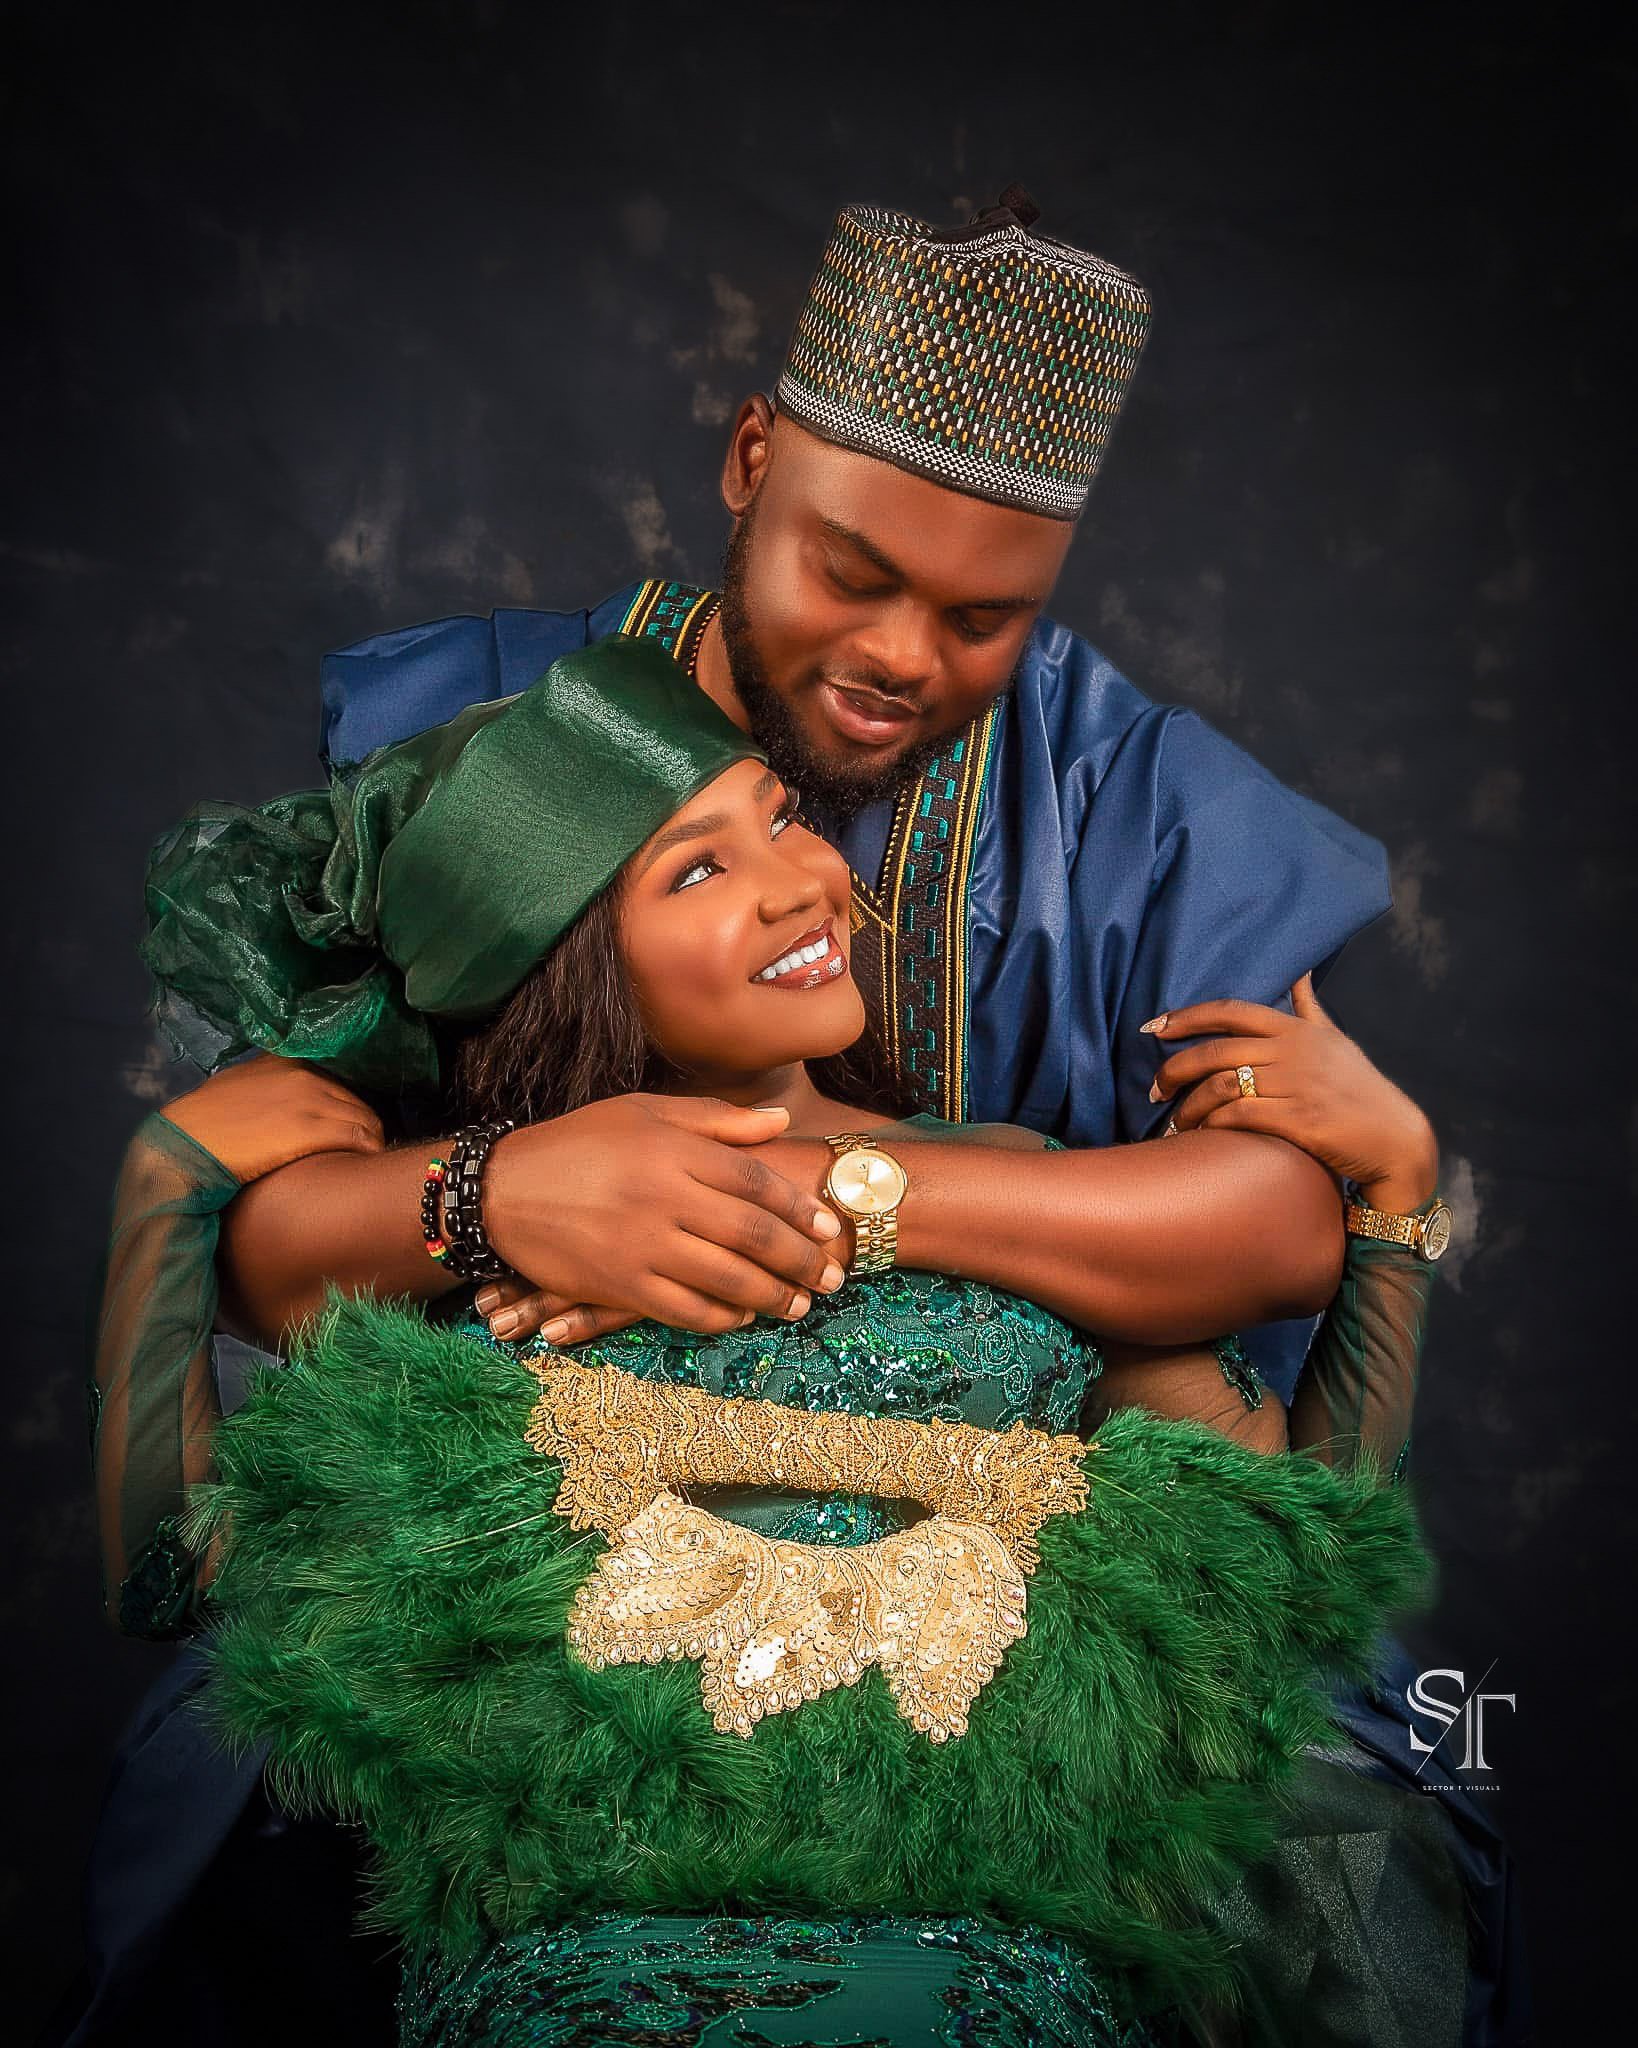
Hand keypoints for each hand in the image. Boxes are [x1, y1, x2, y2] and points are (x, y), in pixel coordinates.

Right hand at [160, 1055, 384, 1183]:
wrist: (180, 1147)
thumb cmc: (201, 1127)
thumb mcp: (233, 1090)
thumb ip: (261, 1086)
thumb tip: (276, 1102)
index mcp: (282, 1062)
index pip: (335, 1079)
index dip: (345, 1104)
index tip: (347, 1124)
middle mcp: (301, 1074)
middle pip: (356, 1099)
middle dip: (365, 1125)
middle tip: (367, 1149)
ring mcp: (307, 1099)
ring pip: (364, 1118)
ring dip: (372, 1140)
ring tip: (370, 1161)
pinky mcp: (309, 1129)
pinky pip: (359, 1137)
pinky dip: (369, 1150)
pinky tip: (368, 1165)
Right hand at [482, 1097, 845, 1343]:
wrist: (502, 1189)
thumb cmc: (579, 1144)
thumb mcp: (643, 1113)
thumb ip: (715, 1120)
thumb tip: (778, 1120)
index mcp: (672, 1149)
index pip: (753, 1180)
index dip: (796, 1206)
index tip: (825, 1226)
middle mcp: (663, 1196)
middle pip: (751, 1234)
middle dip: (800, 1259)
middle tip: (832, 1275)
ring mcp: (641, 1244)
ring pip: (726, 1277)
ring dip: (772, 1295)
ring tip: (800, 1304)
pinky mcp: (619, 1284)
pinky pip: (684, 1309)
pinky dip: (721, 1317)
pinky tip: (743, 1317)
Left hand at [1143, 974, 1438, 1211]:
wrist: (1394, 1139)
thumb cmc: (1360, 1089)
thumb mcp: (1336, 1040)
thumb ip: (1309, 1008)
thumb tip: (1299, 971)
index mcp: (1296, 1029)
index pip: (1230, 1011)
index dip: (1187, 1017)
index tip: (1154, 1028)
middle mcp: (1294, 1052)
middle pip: (1215, 1051)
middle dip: (1175, 1069)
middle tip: (1154, 1089)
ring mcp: (1297, 1085)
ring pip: (1221, 1085)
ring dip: (1188, 1106)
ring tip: (1173, 1123)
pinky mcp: (1299, 1120)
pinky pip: (1239, 1116)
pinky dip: (1212, 1125)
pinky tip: (1199, 1136)